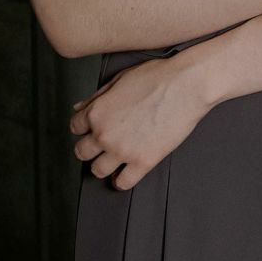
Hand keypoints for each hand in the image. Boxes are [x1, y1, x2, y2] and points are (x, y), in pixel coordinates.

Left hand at [68, 53, 213, 190]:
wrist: (186, 86)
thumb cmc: (156, 77)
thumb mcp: (119, 80)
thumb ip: (96, 97)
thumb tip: (79, 108)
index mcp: (97, 112)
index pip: (75, 127)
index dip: (83, 128)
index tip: (91, 130)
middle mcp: (105, 134)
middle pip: (82, 152)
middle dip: (89, 149)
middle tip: (101, 146)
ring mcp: (123, 150)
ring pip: (97, 171)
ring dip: (102, 166)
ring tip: (113, 160)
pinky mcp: (143, 162)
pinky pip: (123, 183)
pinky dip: (121, 181)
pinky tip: (125, 173)